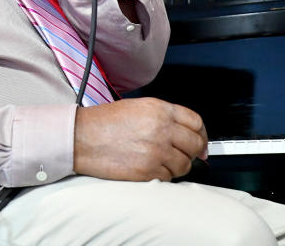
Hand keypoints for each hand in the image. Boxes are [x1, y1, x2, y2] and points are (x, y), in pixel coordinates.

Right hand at [73, 98, 208, 181]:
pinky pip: (169, 178)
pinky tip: (151, 168)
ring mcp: (156, 151)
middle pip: (195, 144)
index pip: (196, 122)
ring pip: (185, 165)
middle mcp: (161, 129)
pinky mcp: (148, 171)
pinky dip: (163, 176)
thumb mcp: (138, 107)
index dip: (201, 134)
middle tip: (186, 155)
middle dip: (194, 152)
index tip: (201, 142)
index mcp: (160, 109)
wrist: (82, 137)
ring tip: (163, 161)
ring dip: (178, 166)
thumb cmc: (104, 122)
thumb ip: (164, 117)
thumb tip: (186, 133)